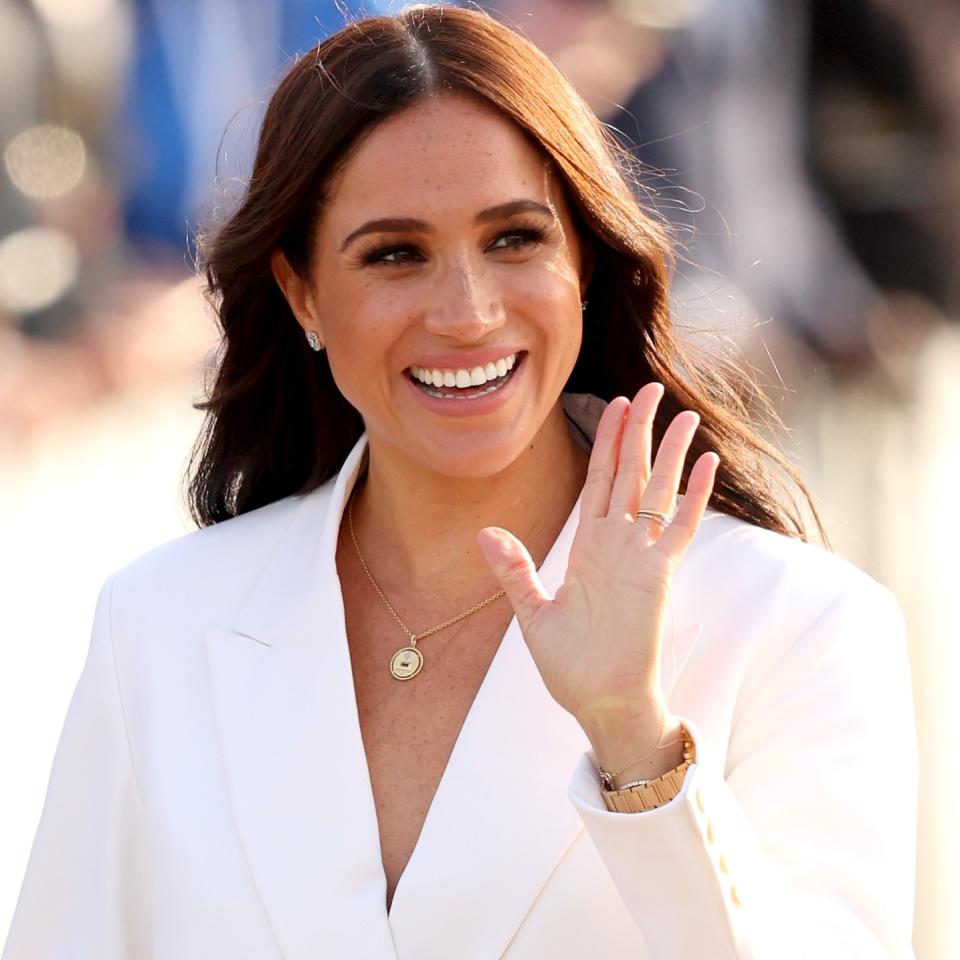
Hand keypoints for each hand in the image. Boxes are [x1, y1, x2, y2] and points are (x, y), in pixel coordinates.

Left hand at [476, 384, 718, 748]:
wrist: (600, 702)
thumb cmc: (571, 665)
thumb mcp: (533, 614)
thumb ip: (515, 571)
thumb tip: (484, 533)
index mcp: (588, 546)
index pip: (600, 481)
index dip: (608, 442)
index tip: (615, 406)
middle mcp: (617, 544)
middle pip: (632, 474)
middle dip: (640, 431)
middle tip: (650, 389)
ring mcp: (641, 557)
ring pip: (659, 492)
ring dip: (672, 453)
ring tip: (685, 415)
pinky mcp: (659, 576)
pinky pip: (681, 528)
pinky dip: (695, 497)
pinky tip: (706, 466)